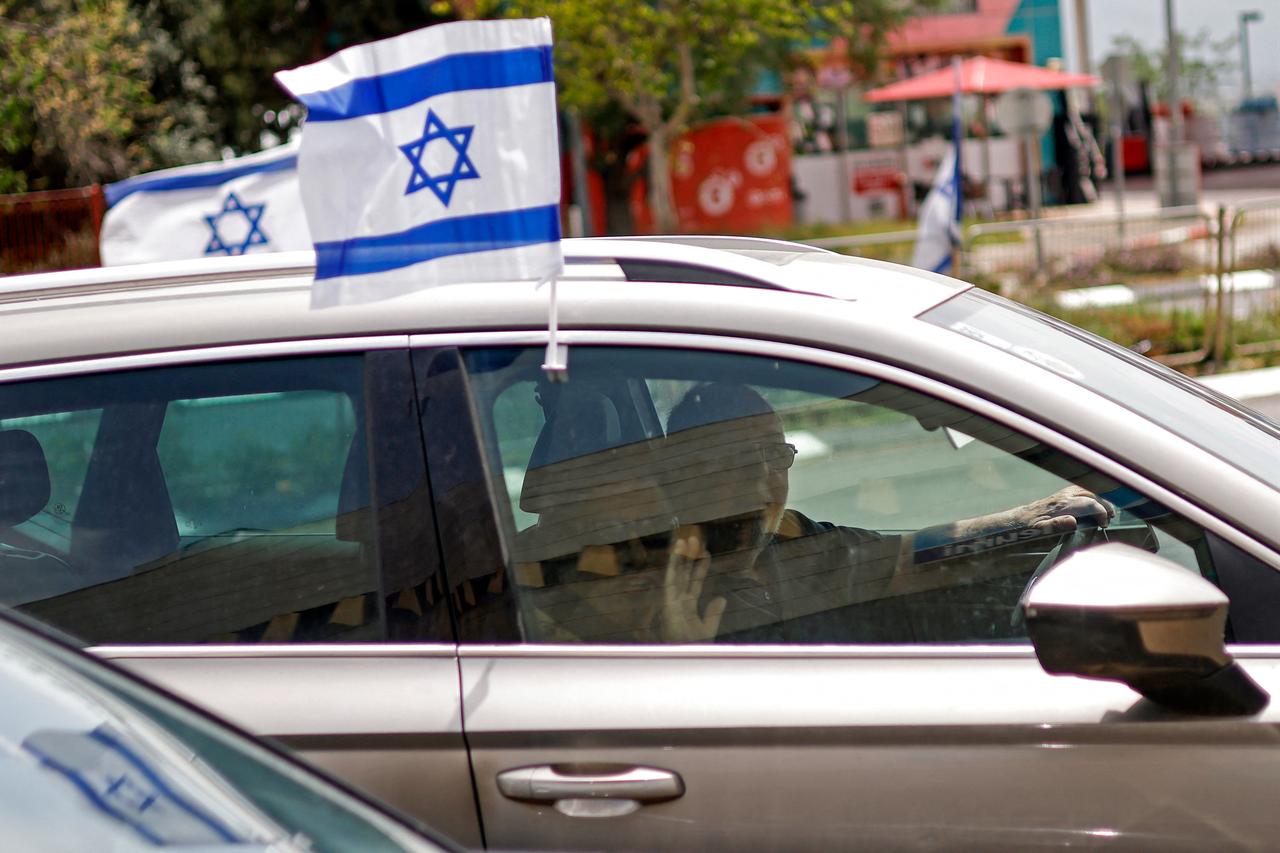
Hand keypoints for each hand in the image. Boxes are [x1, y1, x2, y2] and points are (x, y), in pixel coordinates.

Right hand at [656, 527, 725, 642]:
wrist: (688, 657)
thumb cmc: (694, 647)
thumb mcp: (708, 628)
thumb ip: (714, 613)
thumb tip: (722, 598)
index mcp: (687, 607)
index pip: (695, 582)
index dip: (700, 567)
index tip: (706, 553)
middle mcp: (678, 601)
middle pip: (684, 574)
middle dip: (688, 557)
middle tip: (693, 539)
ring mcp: (672, 601)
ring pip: (676, 574)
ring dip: (679, 557)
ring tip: (683, 540)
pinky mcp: (667, 603)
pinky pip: (670, 582)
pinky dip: (672, 567)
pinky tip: (675, 555)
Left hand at [1017, 486, 1114, 534]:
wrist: (1019, 519)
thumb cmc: (1030, 527)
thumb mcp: (1041, 530)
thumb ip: (1057, 525)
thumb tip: (1073, 522)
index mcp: (1061, 505)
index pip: (1089, 504)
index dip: (1100, 513)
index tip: (1104, 524)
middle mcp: (1064, 497)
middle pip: (1091, 495)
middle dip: (1104, 504)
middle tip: (1110, 517)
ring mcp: (1063, 494)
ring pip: (1087, 490)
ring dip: (1100, 498)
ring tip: (1107, 510)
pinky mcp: (1062, 494)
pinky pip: (1081, 489)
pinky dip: (1092, 494)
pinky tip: (1096, 502)